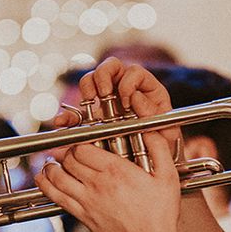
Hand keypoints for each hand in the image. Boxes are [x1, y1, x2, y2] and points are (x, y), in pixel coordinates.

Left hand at [35, 131, 180, 231]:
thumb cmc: (160, 214)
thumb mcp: (167, 177)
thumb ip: (159, 149)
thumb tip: (150, 130)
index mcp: (116, 170)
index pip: (83, 148)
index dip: (77, 142)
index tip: (79, 142)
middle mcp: (98, 183)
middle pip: (69, 160)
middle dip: (64, 152)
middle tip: (63, 150)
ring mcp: (87, 200)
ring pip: (58, 177)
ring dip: (51, 167)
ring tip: (50, 163)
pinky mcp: (83, 216)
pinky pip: (58, 197)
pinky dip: (46, 186)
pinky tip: (42, 179)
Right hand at [53, 57, 179, 154]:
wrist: (154, 164)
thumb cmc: (164, 145)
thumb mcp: (167, 132)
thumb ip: (154, 114)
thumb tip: (134, 97)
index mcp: (146, 89)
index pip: (134, 72)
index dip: (128, 83)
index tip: (127, 102)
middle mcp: (126, 90)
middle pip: (110, 67)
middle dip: (102, 77)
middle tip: (101, 94)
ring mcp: (108, 102)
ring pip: (91, 81)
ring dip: (86, 88)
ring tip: (88, 102)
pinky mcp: (94, 118)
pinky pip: (77, 112)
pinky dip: (68, 116)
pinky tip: (63, 123)